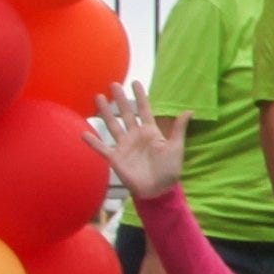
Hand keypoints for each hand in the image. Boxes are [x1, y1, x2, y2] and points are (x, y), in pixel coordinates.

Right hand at [86, 84, 187, 200]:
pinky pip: (102, 148)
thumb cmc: (169, 170)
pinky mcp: (116, 158)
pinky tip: (83, 133)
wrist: (159, 191)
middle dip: (120, 99)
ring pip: (113, 125)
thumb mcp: (176, 148)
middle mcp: (135, 135)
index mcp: (150, 132)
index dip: (140, 97)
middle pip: (126, 113)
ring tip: (97, 97)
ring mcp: (124, 146)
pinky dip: (93, 142)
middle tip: (113, 84)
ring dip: (105, 112)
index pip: (144, 110)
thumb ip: (179, 129)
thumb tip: (190, 110)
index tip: (135, 82)